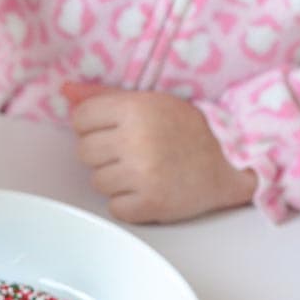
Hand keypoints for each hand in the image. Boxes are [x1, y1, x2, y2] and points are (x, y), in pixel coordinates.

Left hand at [63, 82, 256, 223]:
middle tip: (131, 151)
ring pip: (97, 182)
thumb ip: (106, 96)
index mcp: (135, 109)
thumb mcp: (151, 101)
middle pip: (84, 152)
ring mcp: (143, 175)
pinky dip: (129, 203)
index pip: (81, 118)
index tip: (112, 129)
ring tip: (142, 170)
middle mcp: (136, 141)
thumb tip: (66, 91)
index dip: (93, 125)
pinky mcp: (151, 205)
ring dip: (115, 179)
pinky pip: (115, 208)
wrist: (233, 161)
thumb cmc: (191, 129)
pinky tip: (148, 189)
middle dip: (103, 153)